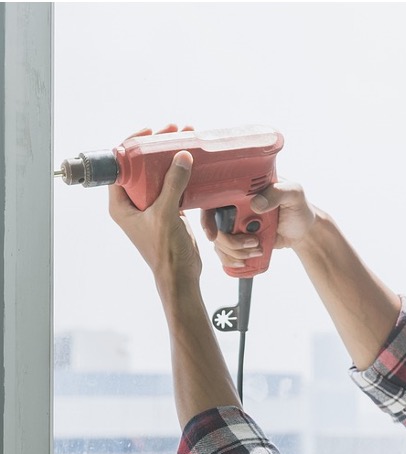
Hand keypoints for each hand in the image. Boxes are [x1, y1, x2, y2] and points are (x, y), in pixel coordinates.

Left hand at [109, 143, 201, 291]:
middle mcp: (134, 203)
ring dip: (171, 159)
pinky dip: (182, 174)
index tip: (149, 133)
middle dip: (157, 148)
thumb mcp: (165, 215)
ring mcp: (152, 207)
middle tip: (172, 133)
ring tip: (185, 141)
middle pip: (142, 166)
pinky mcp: (169, 211)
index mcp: (121, 203)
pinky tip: (193, 164)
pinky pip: (173, 186)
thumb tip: (181, 157)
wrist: (180, 275)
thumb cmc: (165, 252)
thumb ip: (172, 185)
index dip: (133, 145)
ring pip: (159, 175)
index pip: (121, 166)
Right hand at [201, 180, 318, 269]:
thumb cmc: (298, 206)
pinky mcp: (240, 241)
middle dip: (228, 241)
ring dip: (234, 252)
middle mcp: (234, 207)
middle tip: (253, 243)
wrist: (304, 230)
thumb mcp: (293, 194)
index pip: (213, 200)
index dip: (207, 218)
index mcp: (240, 190)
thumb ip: (277, 193)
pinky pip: (226, 253)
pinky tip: (245, 261)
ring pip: (219, 242)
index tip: (214, 234)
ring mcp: (235, 225)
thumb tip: (255, 204)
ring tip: (257, 251)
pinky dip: (233, 260)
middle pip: (214, 226)